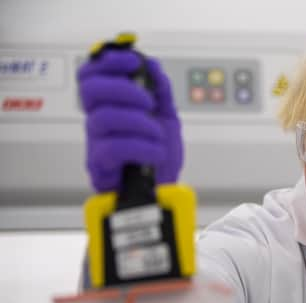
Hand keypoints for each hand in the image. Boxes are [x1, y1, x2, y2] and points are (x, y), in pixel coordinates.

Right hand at [77, 50, 182, 191]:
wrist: (165, 191)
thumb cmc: (160, 158)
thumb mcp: (167, 119)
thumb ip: (161, 92)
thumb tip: (153, 66)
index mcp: (111, 107)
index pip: (91, 75)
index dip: (108, 62)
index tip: (134, 61)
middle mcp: (99, 122)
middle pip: (91, 90)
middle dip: (124, 89)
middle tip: (148, 102)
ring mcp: (97, 143)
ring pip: (103, 118)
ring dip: (138, 121)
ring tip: (157, 134)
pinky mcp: (101, 166)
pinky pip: (112, 148)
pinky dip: (141, 146)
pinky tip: (155, 151)